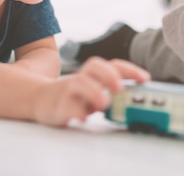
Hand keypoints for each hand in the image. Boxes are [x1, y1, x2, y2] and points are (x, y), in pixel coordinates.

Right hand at [32, 57, 149, 126]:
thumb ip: (110, 94)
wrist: (37, 99)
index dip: (130, 70)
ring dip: (94, 92)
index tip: (145, 79)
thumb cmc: (72, 97)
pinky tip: (84, 118)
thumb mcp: (93, 93)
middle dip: (109, 75)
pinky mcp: (57, 105)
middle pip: (94, 66)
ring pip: (79, 83)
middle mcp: (81, 79)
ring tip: (103, 104)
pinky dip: (76, 111)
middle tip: (120, 89)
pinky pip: (66, 106)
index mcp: (93, 75)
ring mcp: (68, 90)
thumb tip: (136, 103)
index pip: (113, 65)